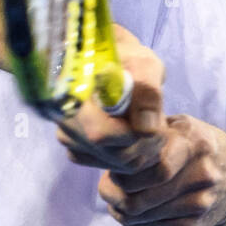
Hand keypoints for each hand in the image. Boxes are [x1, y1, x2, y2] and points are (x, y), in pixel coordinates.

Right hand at [56, 23, 166, 173]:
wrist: (112, 62)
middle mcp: (65, 121)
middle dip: (146, 142)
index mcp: (73, 96)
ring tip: (148, 122)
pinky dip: (133, 154)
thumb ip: (147, 91)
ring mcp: (70, 138)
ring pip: (117, 163)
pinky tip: (137, 133)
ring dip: (144, 148)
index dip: (135, 134)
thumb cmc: (128, 59)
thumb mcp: (144, 64)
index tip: (156, 121)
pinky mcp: (80, 150)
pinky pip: (113, 166)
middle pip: (114, 154)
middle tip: (160, 122)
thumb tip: (147, 130)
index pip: (100, 134)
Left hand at [56, 25, 225, 225]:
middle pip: (139, 196)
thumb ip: (145, 129)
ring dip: (122, 211)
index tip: (113, 166)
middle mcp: (203, 171)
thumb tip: (102, 130)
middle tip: (110, 187)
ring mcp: (203, 201)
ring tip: (119, 201)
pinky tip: (137, 214)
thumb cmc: (190, 146)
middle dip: (116, 193)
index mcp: (193, 141)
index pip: (151, 165)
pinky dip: (139, 224)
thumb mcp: (176, 127)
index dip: (123, 170)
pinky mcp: (198, 225)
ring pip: (142, 216)